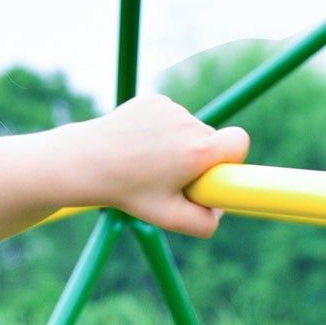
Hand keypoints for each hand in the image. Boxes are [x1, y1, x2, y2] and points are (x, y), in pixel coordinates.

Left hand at [82, 94, 248, 237]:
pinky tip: (139, 142)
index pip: (240, 141)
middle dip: (199, 157)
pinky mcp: (152, 100)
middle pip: (212, 139)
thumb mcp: (169, 218)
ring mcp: (169, 108)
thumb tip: (219, 210)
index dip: (233, 158)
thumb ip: (206, 224)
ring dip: (178, 143)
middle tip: (169, 175)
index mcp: (198, 151)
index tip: (217, 170)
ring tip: (147, 160)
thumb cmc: (127, 191)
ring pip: (189, 128)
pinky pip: (171, 117)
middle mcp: (187, 124)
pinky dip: (161, 129)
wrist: (86, 160)